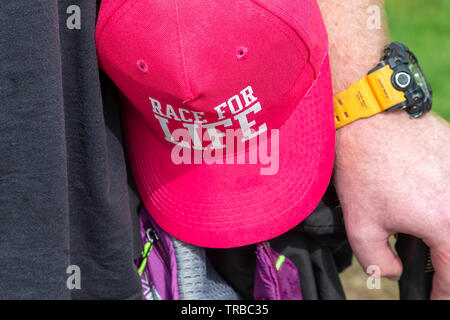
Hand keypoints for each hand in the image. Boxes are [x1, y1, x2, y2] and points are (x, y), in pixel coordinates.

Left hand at [334, 110, 449, 298]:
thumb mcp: (360, 224)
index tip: (433, 298)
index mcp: (445, 223)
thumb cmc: (364, 169)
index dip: (442, 294)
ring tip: (427, 243)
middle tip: (433, 276)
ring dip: (446, 238)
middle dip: (447, 268)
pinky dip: (446, 208)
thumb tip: (396, 273)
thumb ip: (378, 262)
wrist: (370, 119)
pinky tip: (427, 207)